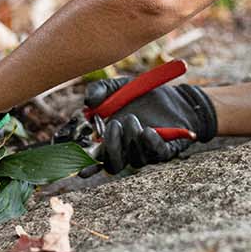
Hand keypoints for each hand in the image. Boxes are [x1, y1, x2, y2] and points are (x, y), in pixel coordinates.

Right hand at [80, 76, 217, 175]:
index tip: (75, 156)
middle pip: (112, 165)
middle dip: (111, 148)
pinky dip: (150, 144)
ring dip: (131, 139)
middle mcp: (126, 149)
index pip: (93, 155)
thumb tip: (87, 102)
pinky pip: (156, 154)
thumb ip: (101, 89)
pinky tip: (148, 131)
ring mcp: (145, 151)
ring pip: (134, 160)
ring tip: (133, 118)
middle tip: (114, 125)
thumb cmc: (143, 94)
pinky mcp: (165, 150)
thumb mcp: (119, 86)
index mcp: (110, 138)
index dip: (82, 159)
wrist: (175, 96)